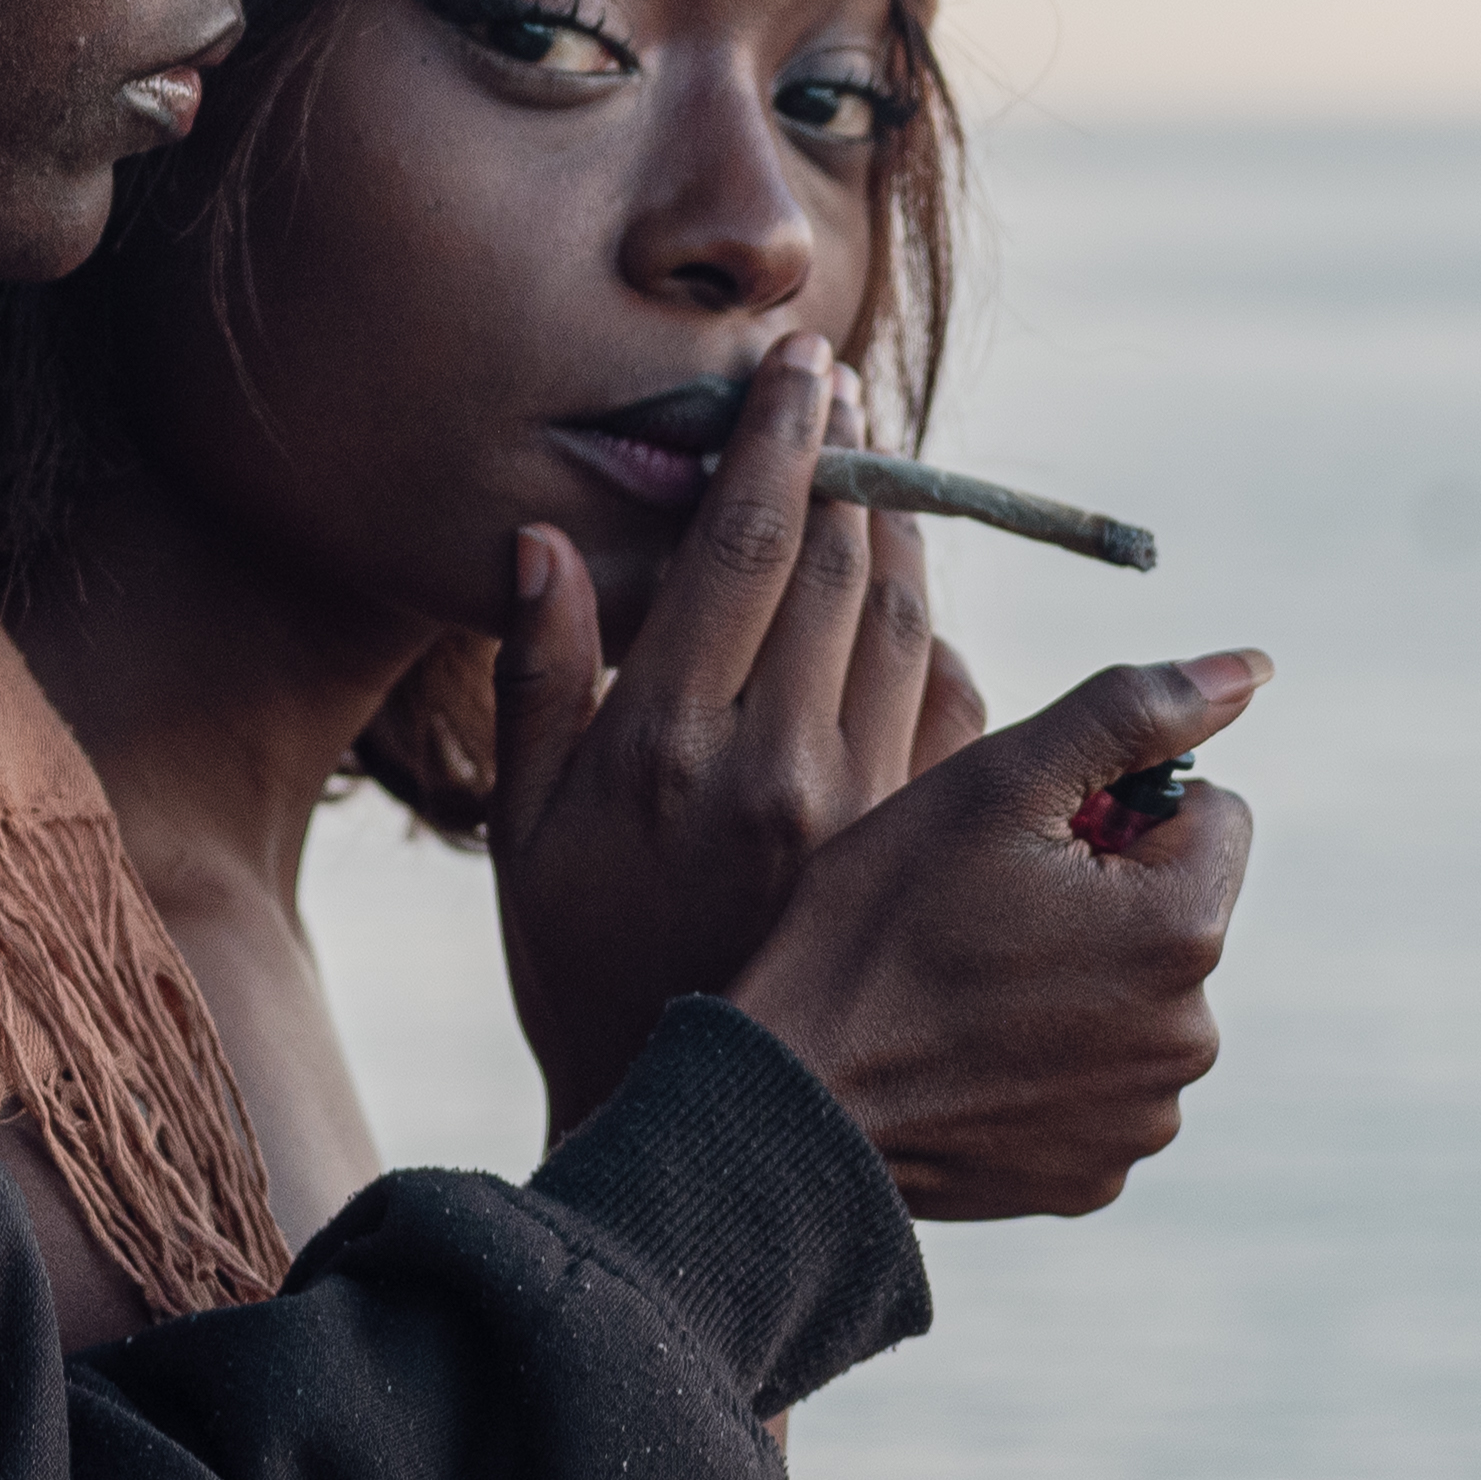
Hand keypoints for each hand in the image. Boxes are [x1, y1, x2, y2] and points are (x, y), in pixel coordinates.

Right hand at [489, 337, 980, 1136]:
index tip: (804, 365)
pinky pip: (954, 713)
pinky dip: (936, 646)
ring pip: (913, 629)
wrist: (695, 1114)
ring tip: (879, 483)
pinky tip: (906, 617)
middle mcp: (777, 772)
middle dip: (852, 468)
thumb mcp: (526, 826)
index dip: (777, 442)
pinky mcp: (922, 856)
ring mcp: (865, 818)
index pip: (740, 549)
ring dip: (903, 541)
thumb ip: (535, 676)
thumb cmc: (583, 964)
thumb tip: (542, 536)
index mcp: (667, 747)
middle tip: (850, 398)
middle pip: (846, 571)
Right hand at [717, 647, 1257, 1221]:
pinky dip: (1049, 1065)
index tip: (1028, 842)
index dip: (1117, 807)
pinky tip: (969, 1057)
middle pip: (1172, 910)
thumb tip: (1250, 669)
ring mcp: (1144, 1118)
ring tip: (967, 988)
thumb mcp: (995, 785)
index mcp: (1183, 928)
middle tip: (982, 915)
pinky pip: (1097, 1085)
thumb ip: (1131, 712)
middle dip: (1101, 897)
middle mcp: (1190, 1036)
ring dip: (1077, 981)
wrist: (789, 1103)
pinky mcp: (1096, 1177)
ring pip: (1135, 998)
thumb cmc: (877, 930)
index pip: (1211, 812)